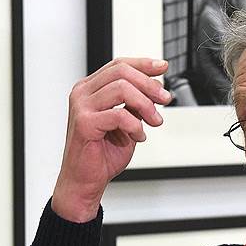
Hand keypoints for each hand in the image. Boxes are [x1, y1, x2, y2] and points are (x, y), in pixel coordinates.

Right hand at [52, 58, 171, 221]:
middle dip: (149, 84)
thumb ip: (136, 104)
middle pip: (121, 71)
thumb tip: (157, 86)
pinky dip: (135, 126)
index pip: (119, 65)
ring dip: (145, 104)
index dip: (143, 64)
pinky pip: (118, 115)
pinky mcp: (84, 123)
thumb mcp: (127, 123)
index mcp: (90, 89)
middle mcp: (83, 94)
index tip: (163, 68)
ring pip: (121, 88)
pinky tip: (138, 137)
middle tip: (165, 99)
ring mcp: (81, 107)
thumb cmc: (101, 155)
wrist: (86, 181)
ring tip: (154, 121)